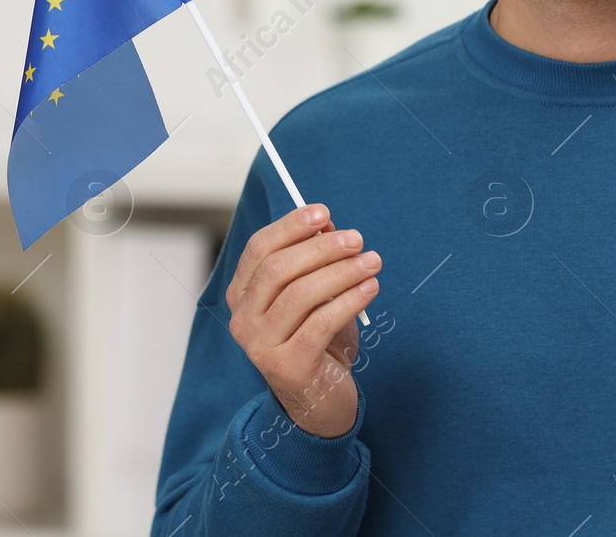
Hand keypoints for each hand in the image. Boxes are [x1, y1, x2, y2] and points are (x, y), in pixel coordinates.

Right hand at [226, 203, 380, 436]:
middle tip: (357, 240)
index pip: (259, 249)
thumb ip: (315, 261)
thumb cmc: (318, 341)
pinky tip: (371, 288)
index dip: (291, 226)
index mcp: (242, 295)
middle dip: (321, 248)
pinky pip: (321, 323)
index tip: (323, 212)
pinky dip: (350, 299)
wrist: (321, 402)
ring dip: (342, 272)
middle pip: (279, 268)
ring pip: (301, 294)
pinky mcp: (288, 366)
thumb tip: (328, 224)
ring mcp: (260, 346)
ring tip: (373, 262)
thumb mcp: (316, 296)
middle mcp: (243, 320)